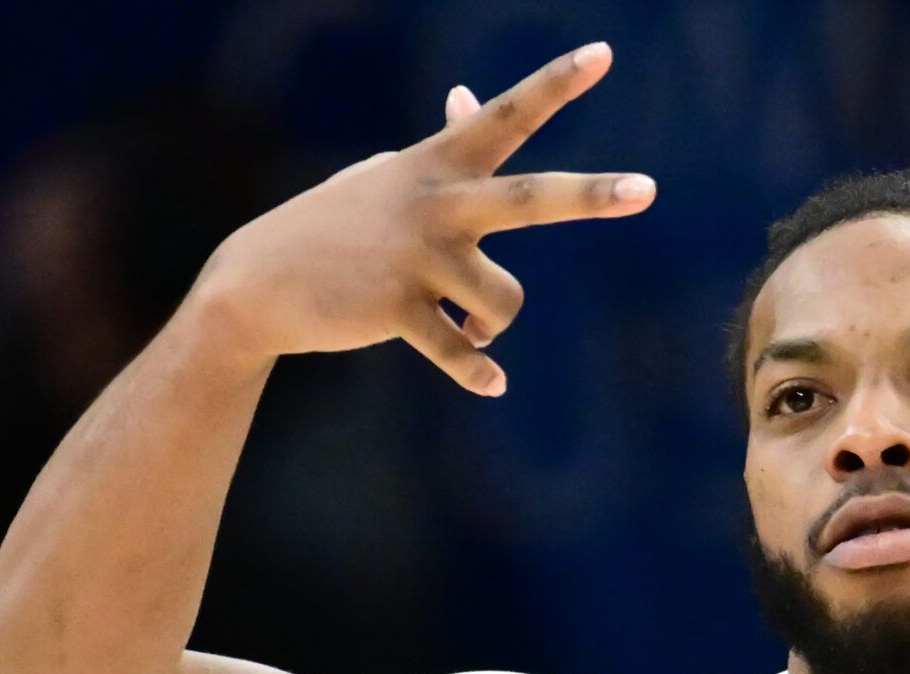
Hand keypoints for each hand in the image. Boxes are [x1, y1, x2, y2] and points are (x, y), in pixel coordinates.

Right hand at [188, 41, 652, 393]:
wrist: (260, 284)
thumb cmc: (338, 224)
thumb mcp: (392, 176)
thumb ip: (440, 143)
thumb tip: (465, 94)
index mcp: (437, 166)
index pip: (506, 116)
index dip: (555, 85)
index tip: (604, 54)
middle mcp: (434, 204)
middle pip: (528, 199)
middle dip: (590, 195)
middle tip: (648, 189)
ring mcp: (416, 257)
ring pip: (505, 303)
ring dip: (492, 323)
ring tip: (467, 325)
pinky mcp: (397, 308)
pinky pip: (462, 355)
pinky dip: (480, 374)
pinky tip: (491, 383)